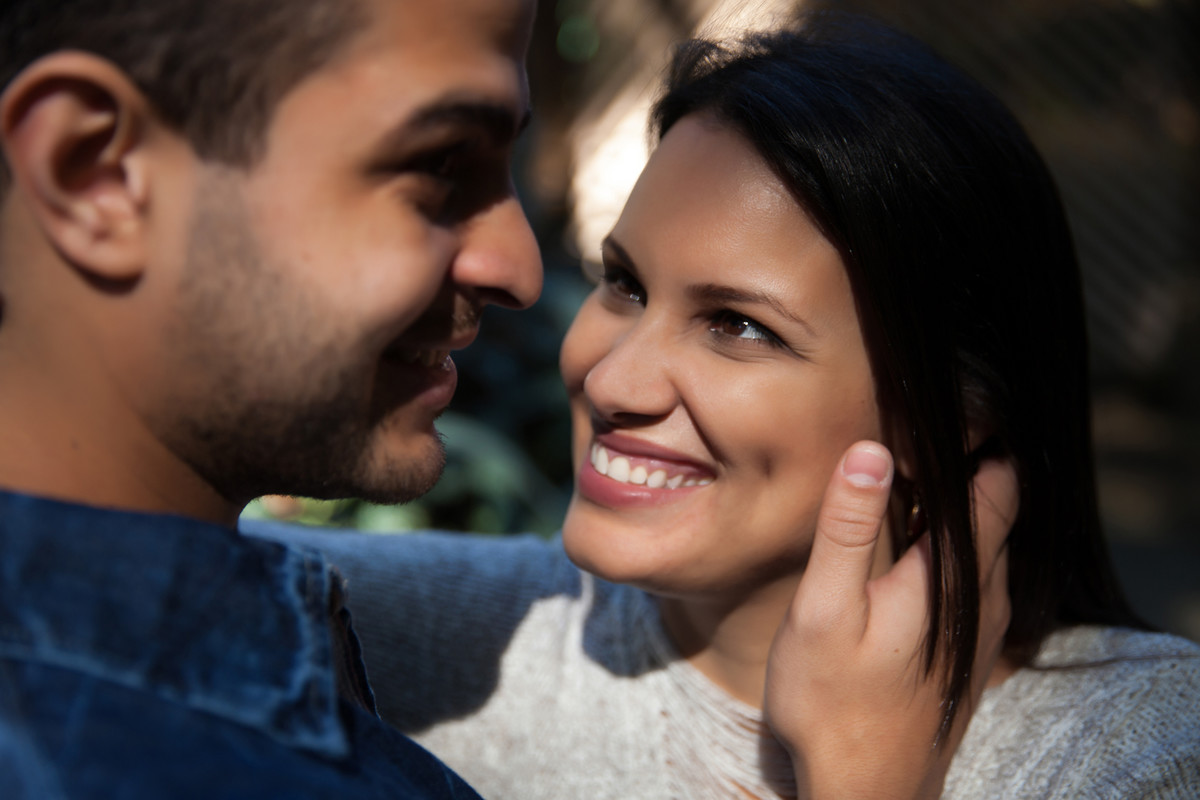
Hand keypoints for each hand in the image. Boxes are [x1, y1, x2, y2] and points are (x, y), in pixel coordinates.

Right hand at [763, 441, 1015, 799]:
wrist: (865, 793)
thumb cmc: (832, 702)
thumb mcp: (825, 610)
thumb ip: (850, 530)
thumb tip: (870, 450)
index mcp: (956, 578)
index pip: (996, 484)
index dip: (977, 436)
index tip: (939, 404)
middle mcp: (986, 598)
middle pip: (999, 508)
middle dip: (967, 462)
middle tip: (912, 430)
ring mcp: (982, 626)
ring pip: (990, 541)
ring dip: (960, 503)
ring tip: (907, 475)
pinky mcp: (968, 647)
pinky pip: (978, 572)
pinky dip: (954, 540)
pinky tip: (912, 541)